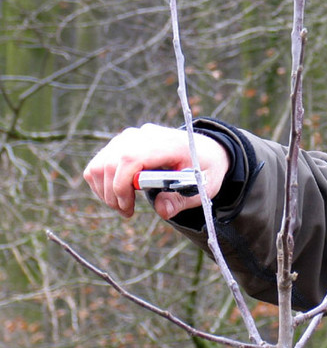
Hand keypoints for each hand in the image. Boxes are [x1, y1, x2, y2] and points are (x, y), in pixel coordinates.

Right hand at [83, 124, 229, 219]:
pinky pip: (99, 162)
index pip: (131, 158)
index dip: (122, 185)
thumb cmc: (205, 169)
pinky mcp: (122, 142)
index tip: (129, 208)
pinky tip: (118, 194)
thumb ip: (183, 199)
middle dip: (113, 194)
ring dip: (104, 190)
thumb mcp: (204, 187)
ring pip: (100, 163)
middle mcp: (146, 135)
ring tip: (123, 205)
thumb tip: (162, 210)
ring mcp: (132, 136)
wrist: (206, 149)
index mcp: (169, 144)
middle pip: (111, 163)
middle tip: (127, 212)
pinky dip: (101, 182)